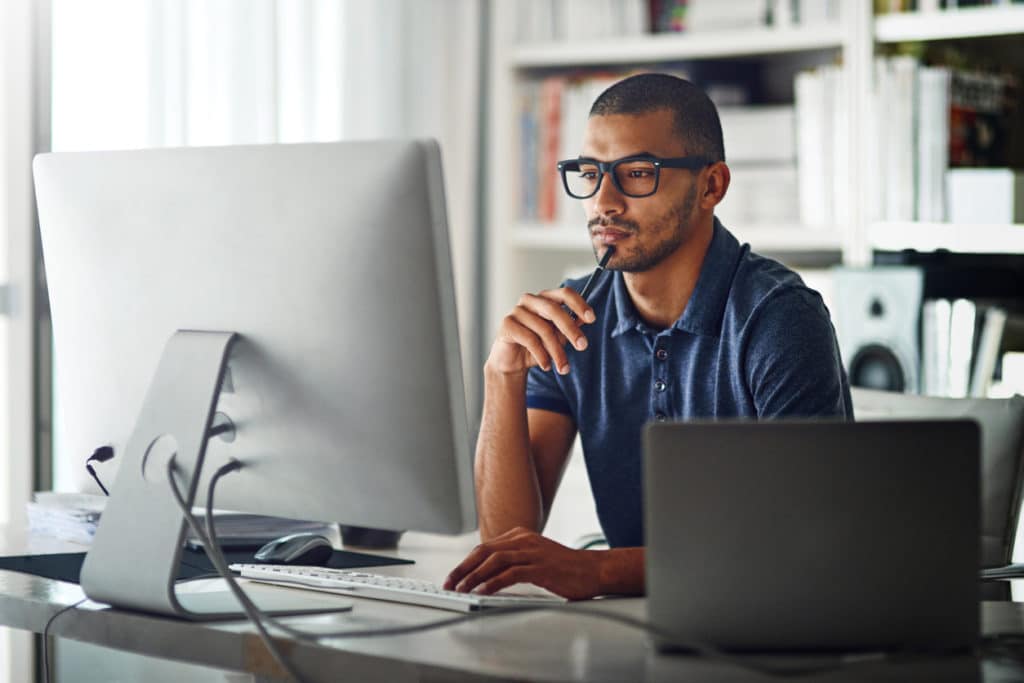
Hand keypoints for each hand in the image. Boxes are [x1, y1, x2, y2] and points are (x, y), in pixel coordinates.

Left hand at [443, 527, 602, 599]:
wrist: (594, 570)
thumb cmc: (565, 569)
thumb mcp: (535, 559)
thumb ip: (513, 562)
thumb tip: (487, 577)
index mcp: (520, 536)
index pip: (484, 548)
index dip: (465, 563)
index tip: (453, 577)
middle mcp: (524, 540)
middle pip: (484, 551)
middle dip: (462, 568)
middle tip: (449, 584)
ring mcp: (532, 552)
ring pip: (494, 561)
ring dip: (473, 576)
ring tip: (461, 590)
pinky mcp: (541, 567)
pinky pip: (511, 574)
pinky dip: (493, 583)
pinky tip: (483, 592)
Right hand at [486, 288, 595, 376]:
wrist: (512, 362)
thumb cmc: (537, 346)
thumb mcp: (558, 337)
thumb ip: (570, 326)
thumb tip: (584, 320)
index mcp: (545, 298)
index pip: (565, 293)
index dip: (579, 304)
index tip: (592, 319)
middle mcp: (530, 300)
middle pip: (554, 310)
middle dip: (571, 329)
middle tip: (583, 346)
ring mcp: (517, 311)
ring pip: (543, 329)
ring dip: (557, 352)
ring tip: (563, 368)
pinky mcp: (507, 324)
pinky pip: (530, 339)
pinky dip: (542, 355)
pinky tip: (546, 366)